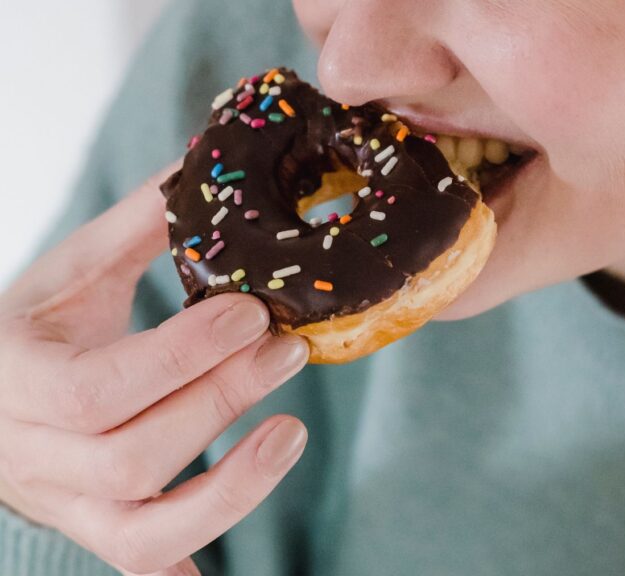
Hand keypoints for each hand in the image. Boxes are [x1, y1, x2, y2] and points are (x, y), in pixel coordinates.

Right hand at [0, 163, 309, 575]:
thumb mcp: (71, 275)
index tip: (251, 312)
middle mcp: (33, 455)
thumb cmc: (35, 331)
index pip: (99, 388)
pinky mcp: (96, 533)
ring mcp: (66, 505)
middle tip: (292, 348)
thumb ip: (136, 228)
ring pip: (144, 533)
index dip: (183, 355)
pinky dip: (184, 570)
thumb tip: (205, 165)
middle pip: (134, 456)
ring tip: (293, 433)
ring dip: (232, 489)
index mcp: (17, 379)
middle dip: (223, 401)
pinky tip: (223, 573)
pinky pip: (139, 568)